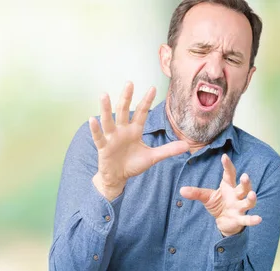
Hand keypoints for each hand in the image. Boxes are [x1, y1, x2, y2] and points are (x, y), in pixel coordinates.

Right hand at [89, 82, 188, 199]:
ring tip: (104, 95)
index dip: (147, 101)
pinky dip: (95, 129)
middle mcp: (122, 130)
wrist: (118, 177)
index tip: (153, 88)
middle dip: (127, 97)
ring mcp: (112, 137)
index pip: (142, 113)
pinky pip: (99, 137)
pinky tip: (92, 119)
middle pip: (124, 111)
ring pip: (109, 120)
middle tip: (129, 83)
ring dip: (106, 108)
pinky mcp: (103, 147)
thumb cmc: (133, 164)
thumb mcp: (153, 157)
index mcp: (134, 131)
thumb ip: (168, 150)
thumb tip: (187, 146)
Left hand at [180, 154, 261, 236]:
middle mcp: (237, 195)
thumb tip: (181, 190)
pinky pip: (247, 219)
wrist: (225, 221)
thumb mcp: (207, 197)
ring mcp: (240, 207)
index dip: (227, 165)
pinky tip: (259, 219)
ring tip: (252, 194)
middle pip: (243, 187)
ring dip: (251, 198)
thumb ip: (196, 193)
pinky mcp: (240, 218)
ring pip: (248, 201)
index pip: (229, 174)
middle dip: (245, 182)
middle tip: (245, 175)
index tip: (224, 157)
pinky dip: (253, 220)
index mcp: (229, 186)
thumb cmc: (218, 205)